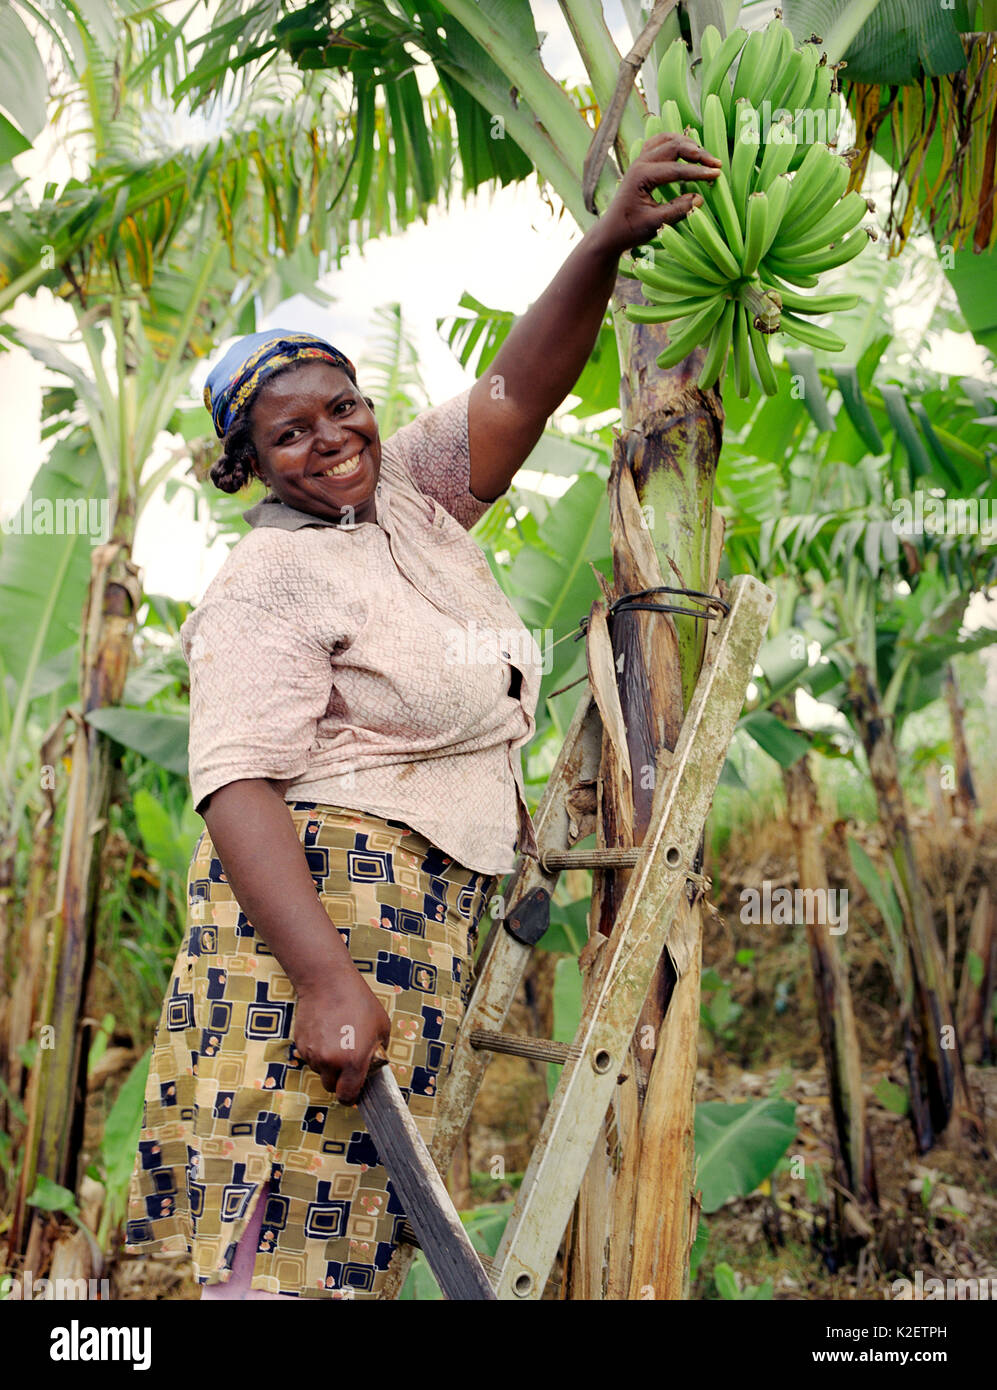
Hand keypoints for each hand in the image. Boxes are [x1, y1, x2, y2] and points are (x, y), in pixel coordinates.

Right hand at [292, 970, 391, 1104]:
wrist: (328, 982)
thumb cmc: (358, 1001)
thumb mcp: (382, 1027)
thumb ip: (378, 1052)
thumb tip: (373, 1066)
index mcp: (353, 1061)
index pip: (347, 1096)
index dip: (351, 1096)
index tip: (354, 1091)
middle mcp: (330, 1062)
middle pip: (331, 1086)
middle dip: (339, 1079)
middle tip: (347, 1061)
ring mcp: (313, 1054)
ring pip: (320, 1071)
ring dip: (327, 1063)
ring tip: (337, 1038)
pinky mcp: (300, 1044)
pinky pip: (310, 1057)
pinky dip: (317, 1051)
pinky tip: (326, 1031)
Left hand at [597, 132, 722, 255]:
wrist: (610, 232)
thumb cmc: (630, 230)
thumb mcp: (654, 225)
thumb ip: (677, 211)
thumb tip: (700, 199)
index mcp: (641, 176)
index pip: (676, 169)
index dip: (698, 172)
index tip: (717, 175)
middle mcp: (640, 162)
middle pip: (674, 145)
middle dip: (697, 153)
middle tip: (716, 164)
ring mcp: (640, 159)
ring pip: (668, 139)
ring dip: (688, 145)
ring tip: (706, 157)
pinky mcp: (642, 162)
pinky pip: (661, 142)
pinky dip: (677, 143)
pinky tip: (689, 151)